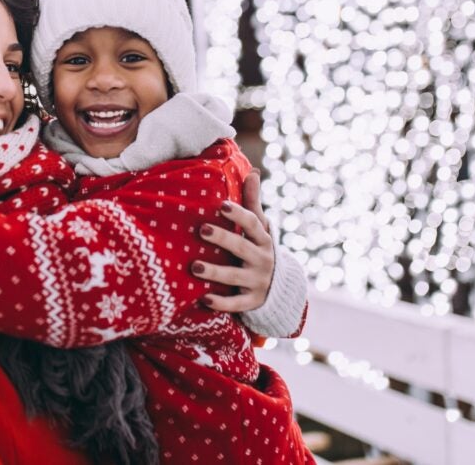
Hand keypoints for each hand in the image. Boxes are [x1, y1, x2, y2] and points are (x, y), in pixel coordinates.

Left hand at [192, 169, 275, 312]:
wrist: (280, 289)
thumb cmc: (259, 249)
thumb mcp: (260, 228)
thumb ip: (253, 202)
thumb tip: (253, 171)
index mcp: (263, 240)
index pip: (253, 224)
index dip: (239, 214)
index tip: (222, 205)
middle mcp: (262, 260)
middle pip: (241, 248)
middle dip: (223, 239)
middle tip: (202, 229)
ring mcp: (257, 282)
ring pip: (234, 277)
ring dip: (214, 272)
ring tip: (194, 267)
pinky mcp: (251, 302)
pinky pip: (236, 304)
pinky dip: (221, 303)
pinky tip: (203, 299)